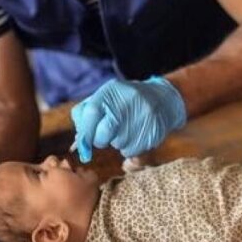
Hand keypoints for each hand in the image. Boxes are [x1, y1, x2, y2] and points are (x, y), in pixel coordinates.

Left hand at [71, 77, 186, 162]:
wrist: (163, 100)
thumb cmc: (125, 102)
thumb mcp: (106, 98)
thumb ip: (86, 115)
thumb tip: (78, 144)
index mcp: (112, 91)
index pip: (91, 112)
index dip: (85, 132)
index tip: (82, 145)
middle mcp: (127, 102)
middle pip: (103, 134)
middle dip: (100, 140)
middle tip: (106, 135)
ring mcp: (142, 118)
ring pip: (117, 144)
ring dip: (117, 142)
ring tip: (128, 127)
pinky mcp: (152, 133)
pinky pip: (132, 151)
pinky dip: (130, 147)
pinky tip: (137, 133)